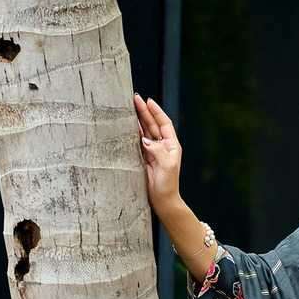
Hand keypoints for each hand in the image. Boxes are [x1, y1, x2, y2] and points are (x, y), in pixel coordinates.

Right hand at [133, 93, 181, 212]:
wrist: (163, 200)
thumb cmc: (168, 185)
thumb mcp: (166, 166)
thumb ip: (157, 150)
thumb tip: (145, 139)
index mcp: (172, 145)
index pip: (164, 124)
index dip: (156, 112)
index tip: (148, 101)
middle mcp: (163, 146)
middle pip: (153, 124)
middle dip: (144, 111)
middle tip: (134, 98)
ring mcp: (153, 152)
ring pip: (144, 131)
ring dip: (137, 119)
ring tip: (128, 107)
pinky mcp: (144, 158)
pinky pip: (137, 141)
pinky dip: (132, 132)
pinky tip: (126, 124)